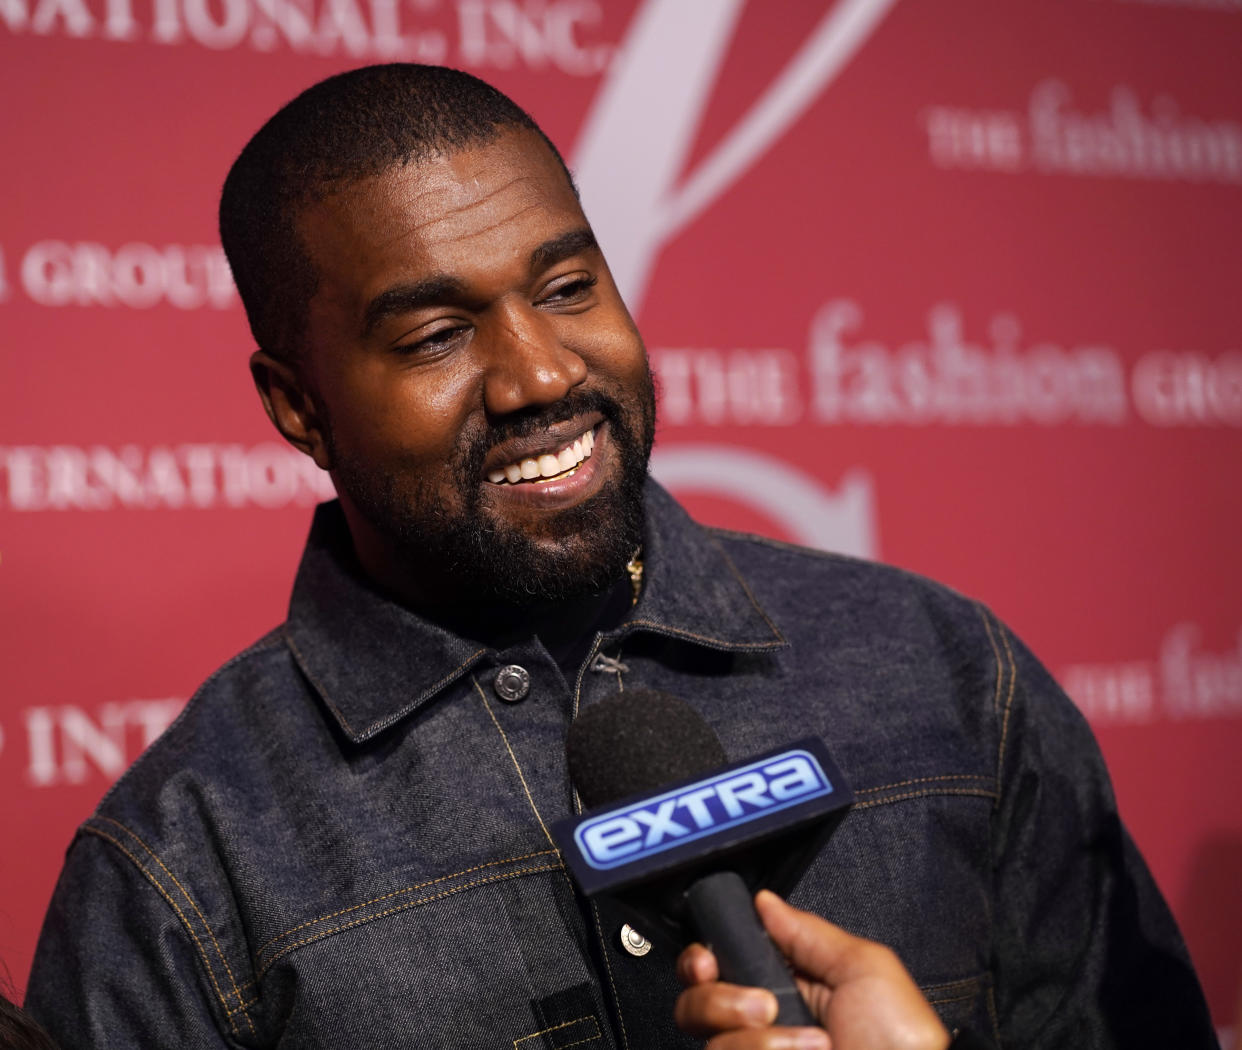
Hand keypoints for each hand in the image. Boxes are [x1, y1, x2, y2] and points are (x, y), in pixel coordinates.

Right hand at [674, 890, 951, 1049]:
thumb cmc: (901, 1040)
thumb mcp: (863, 967)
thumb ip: (807, 932)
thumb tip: (765, 901)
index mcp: (787, 987)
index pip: (719, 965)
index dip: (702, 958)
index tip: (708, 958)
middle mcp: (763, 1026)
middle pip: (695, 1002)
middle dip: (720, 997)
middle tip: (766, 1004)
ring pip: (712, 1040)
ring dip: (761, 1038)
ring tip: (813, 1045)